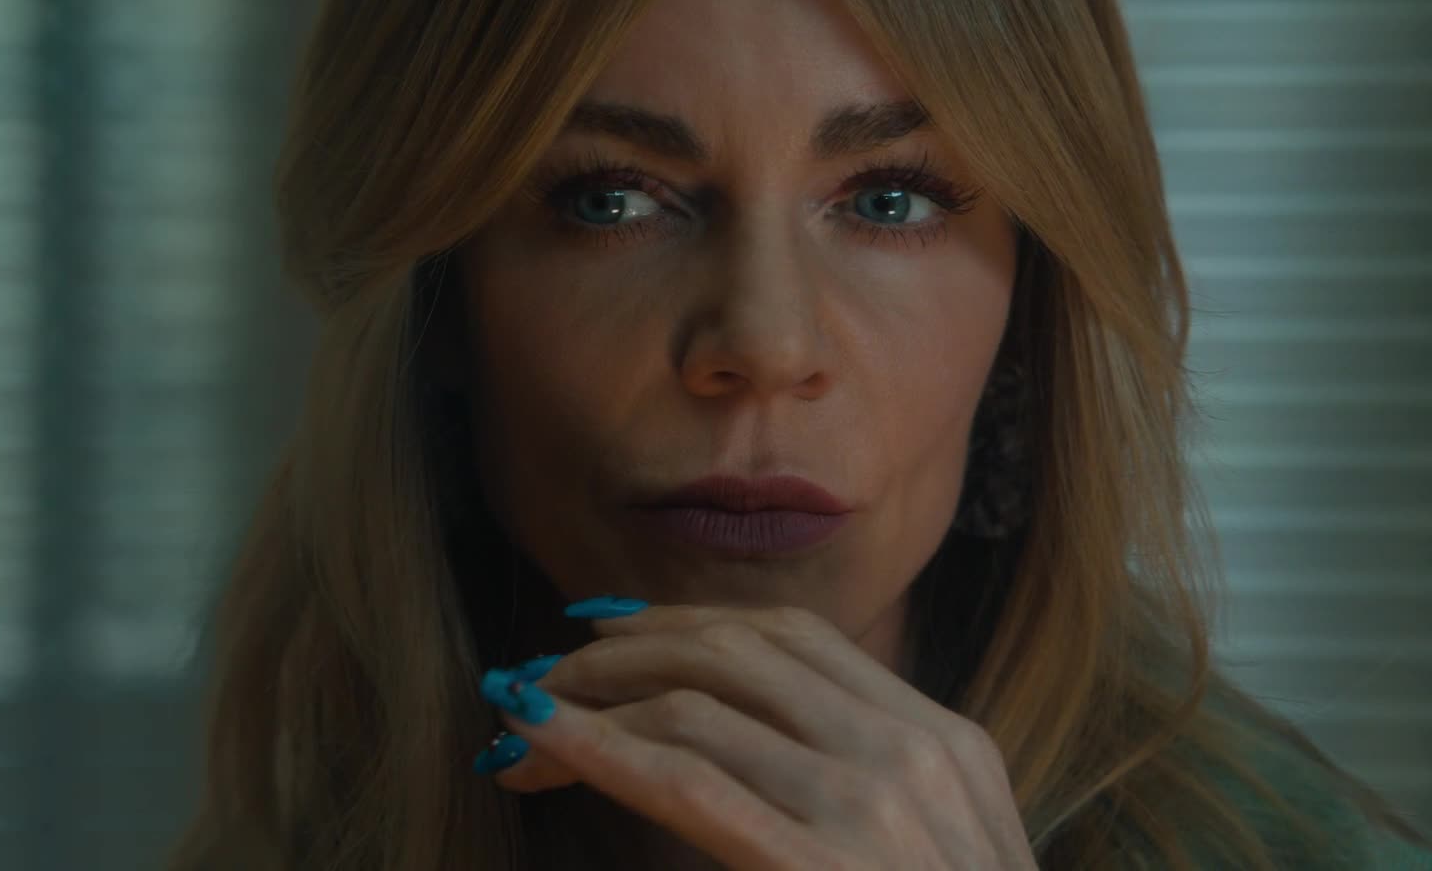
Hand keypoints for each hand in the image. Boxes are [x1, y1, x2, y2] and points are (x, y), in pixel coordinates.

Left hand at [477, 603, 1037, 869]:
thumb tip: (732, 743)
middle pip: (737, 651)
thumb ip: (858, 789)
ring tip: (524, 717)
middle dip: (625, 652)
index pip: (794, 638)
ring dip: (591, 699)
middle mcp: (914, 752)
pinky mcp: (819, 865)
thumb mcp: (932, 853)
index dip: (686, 623)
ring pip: (698, 704)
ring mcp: (873, 805)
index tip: (608, 637)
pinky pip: (685, 780)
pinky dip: (595, 746)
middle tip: (546, 672)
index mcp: (945, 741)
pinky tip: (534, 737)